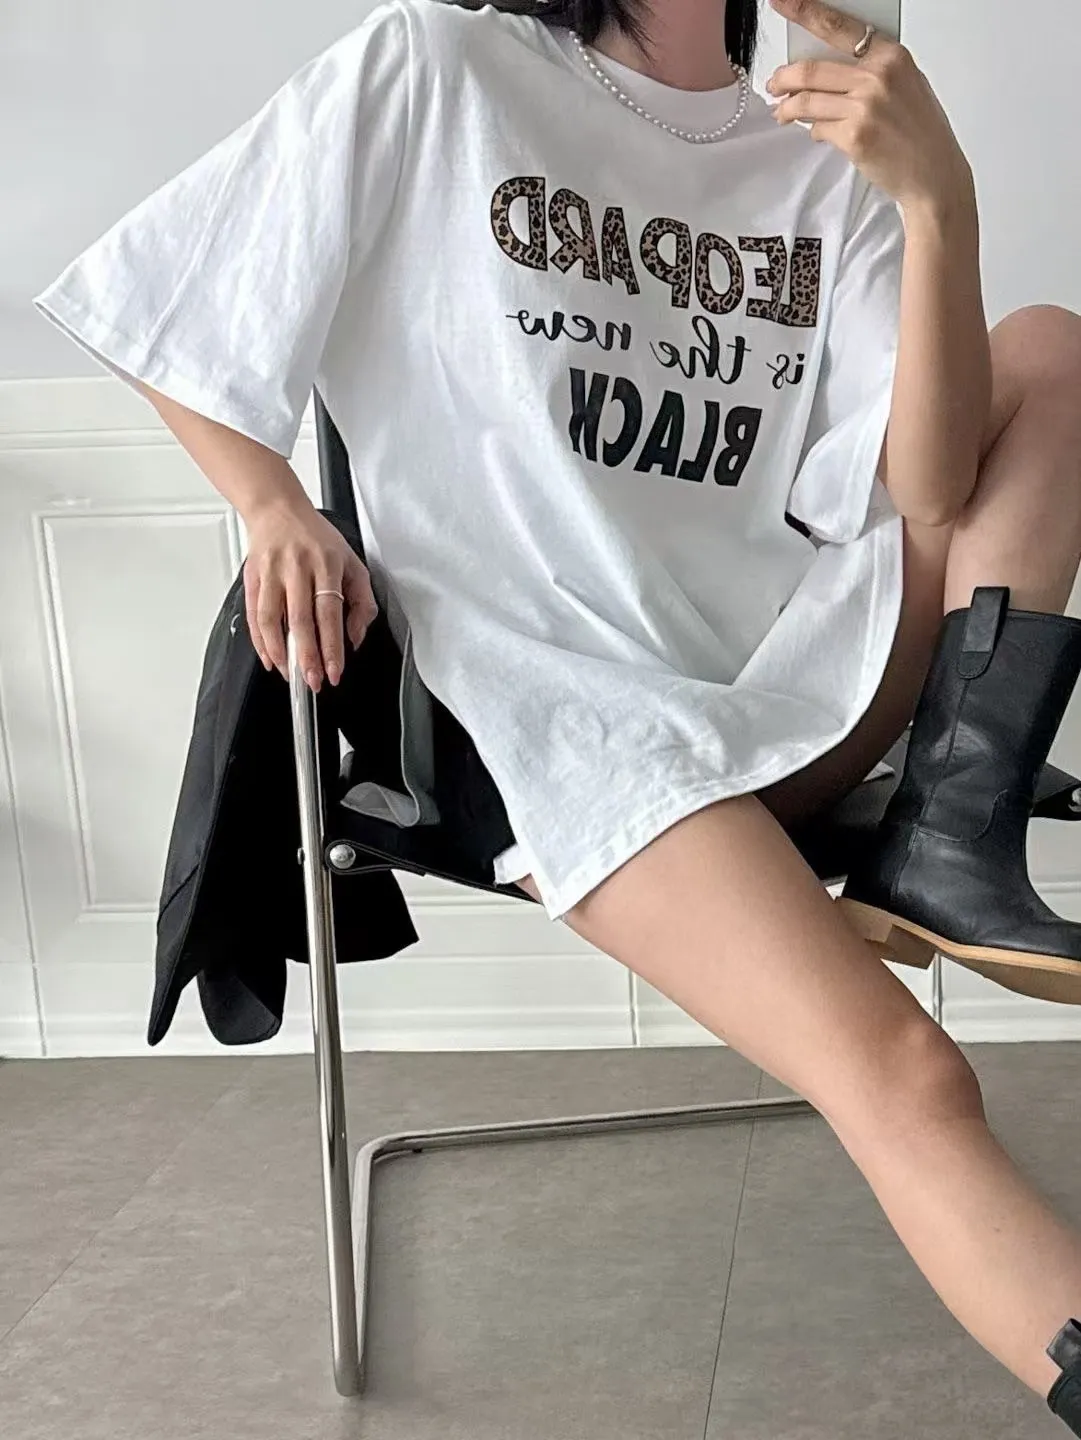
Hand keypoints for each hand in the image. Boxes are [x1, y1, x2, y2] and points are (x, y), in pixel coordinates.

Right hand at [242, 499, 378, 691]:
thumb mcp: (352, 562)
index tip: (334, 671)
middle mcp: (298, 567)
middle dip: (307, 656)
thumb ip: (362, 602)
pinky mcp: (253, 577)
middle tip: (313, 681)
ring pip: (272, 618)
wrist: (278, 509)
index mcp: (327, 564)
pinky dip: (260, 640)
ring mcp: (272, 572)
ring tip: (290, 673)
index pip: (330, 612)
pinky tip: (270, 657)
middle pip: (301, 619)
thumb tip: (355, 637)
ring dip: (280, 651)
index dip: (332, 646)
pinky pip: (254, 614)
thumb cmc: (317, 538)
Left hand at [765, 0, 971, 214]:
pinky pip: (817, 129)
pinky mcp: (854, 137)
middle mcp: (877, 77)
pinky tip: (816, 132)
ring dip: (786, 108)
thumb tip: (831, 65)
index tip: (782, 2)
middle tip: (774, 84)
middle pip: (811, 69)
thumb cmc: (921, 131)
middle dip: (783, 78)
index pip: (838, 26)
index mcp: (891, 55)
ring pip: (806, 101)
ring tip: (781, 112)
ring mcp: (864, 107)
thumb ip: (872, 69)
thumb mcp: (906, 83)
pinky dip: (812, 130)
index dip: (805, 12)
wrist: (934, 173)